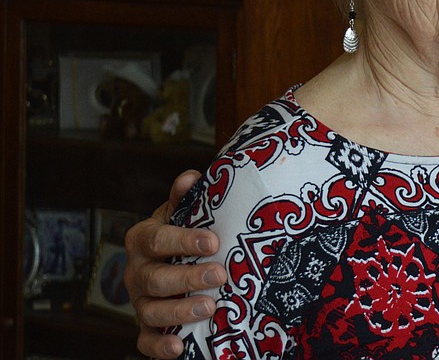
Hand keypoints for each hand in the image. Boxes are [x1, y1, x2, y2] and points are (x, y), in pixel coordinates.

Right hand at [124, 170, 225, 358]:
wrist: (173, 257)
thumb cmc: (183, 232)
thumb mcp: (184, 212)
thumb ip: (186, 197)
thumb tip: (190, 177)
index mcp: (143, 239)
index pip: (157, 239)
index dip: (183, 241)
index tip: (213, 242)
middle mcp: (137, 271)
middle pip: (155, 278)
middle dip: (187, 278)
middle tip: (219, 275)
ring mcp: (140, 301)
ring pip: (151, 311)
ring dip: (179, 311)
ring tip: (209, 307)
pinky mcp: (147, 327)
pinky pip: (145, 341)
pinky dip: (159, 347)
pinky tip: (179, 347)